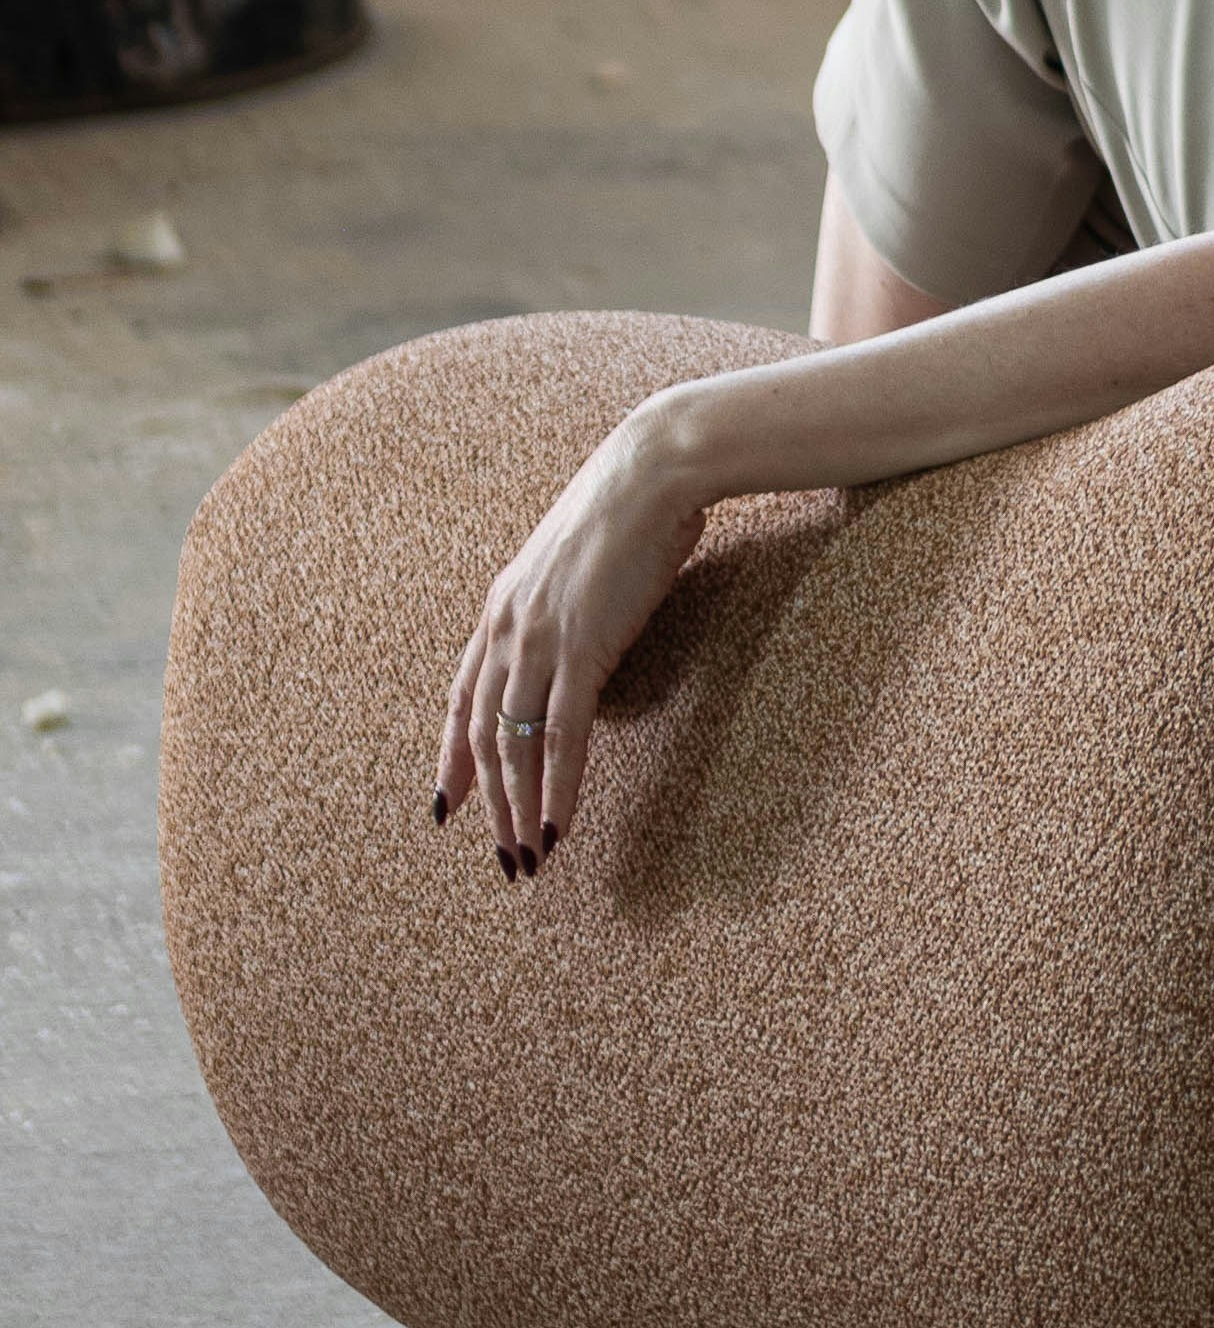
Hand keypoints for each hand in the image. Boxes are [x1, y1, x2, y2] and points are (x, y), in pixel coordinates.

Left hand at [432, 403, 715, 877]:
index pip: (462, 698)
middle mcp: (506, 629)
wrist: (653, 469)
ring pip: (514, 746)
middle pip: (483, 736)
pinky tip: (559, 825)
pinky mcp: (581, 648)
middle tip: (503, 856)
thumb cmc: (630, 507)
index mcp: (501, 608)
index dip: (452, 757)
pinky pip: (561, 736)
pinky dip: (557, 788)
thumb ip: (565, 607)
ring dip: (520, 810)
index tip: (447, 807)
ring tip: (530, 857)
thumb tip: (580, 639)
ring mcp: (539, 639)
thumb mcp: (577, 564)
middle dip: (489, 804)